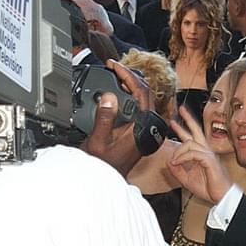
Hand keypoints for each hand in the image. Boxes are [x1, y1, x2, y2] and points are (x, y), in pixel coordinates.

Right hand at [81, 60, 152, 175]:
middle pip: (145, 92)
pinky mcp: (141, 129)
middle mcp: (148, 125)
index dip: (128, 75)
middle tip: (114, 68)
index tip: (115, 66)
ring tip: (114, 76)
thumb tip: (108, 97)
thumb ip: (104, 117)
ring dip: (130, 85)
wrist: (106, 179)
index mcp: (143, 126)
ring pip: (143, 98)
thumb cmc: (103, 165)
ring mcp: (146, 127)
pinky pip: (139, 106)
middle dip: (129, 77)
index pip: (142, 91)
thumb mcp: (97, 141)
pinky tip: (118, 91)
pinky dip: (129, 95)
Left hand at [168, 106, 231, 202]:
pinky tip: (177, 163)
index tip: (173, 122)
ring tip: (173, 161)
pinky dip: (183, 157)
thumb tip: (169, 163)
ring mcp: (208, 155)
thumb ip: (178, 171)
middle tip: (180, 109)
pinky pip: (193, 154)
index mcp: (201, 154)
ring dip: (178, 151)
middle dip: (188, 119)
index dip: (182, 128)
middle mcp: (206, 151)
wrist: (222, 196)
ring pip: (190, 144)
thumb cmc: (210, 188)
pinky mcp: (210, 161)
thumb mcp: (187, 180)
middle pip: (197, 130)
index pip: (191, 137)